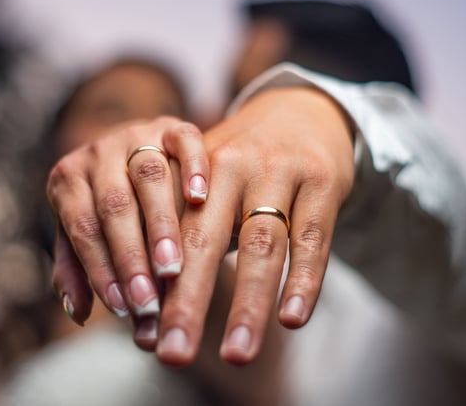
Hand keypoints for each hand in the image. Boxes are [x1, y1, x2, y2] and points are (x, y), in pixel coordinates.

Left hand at [47, 116, 208, 347]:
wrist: (138, 149)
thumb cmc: (111, 206)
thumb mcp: (87, 231)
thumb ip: (77, 268)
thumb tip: (75, 312)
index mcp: (69, 178)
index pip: (83, 228)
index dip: (101, 270)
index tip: (123, 308)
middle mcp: (99, 152)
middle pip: (113, 204)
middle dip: (130, 256)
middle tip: (149, 300)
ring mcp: (137, 134)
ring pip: (148, 175)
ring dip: (160, 223)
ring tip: (173, 267)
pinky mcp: (172, 125)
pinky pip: (183, 139)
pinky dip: (193, 166)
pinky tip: (200, 198)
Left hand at [155, 86, 354, 365]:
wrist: (304, 110)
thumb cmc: (244, 163)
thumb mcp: (208, 182)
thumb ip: (183, 231)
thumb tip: (149, 305)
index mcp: (195, 171)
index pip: (171, 236)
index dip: (156, 287)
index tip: (142, 337)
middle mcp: (233, 168)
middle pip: (207, 240)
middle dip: (189, 301)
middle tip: (173, 354)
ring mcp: (281, 173)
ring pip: (262, 244)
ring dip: (249, 303)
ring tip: (236, 355)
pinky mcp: (324, 183)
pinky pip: (314, 238)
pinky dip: (304, 280)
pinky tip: (292, 320)